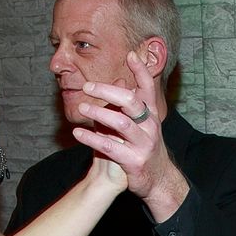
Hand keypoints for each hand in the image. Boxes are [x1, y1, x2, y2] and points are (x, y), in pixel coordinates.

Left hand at [73, 51, 188, 221]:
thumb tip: (117, 80)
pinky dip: (92, 139)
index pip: (148, 88)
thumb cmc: (143, 148)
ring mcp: (143, 144)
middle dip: (108, 91)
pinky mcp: (133, 162)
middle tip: (87, 86)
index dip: (141, 71)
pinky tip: (78, 134)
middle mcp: (150, 126)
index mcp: (151, 115)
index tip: (131, 54)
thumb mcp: (140, 125)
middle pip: (130, 101)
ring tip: (81, 108)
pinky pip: (109, 147)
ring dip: (98, 114)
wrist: (157, 181)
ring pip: (120, 123)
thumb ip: (128, 106)